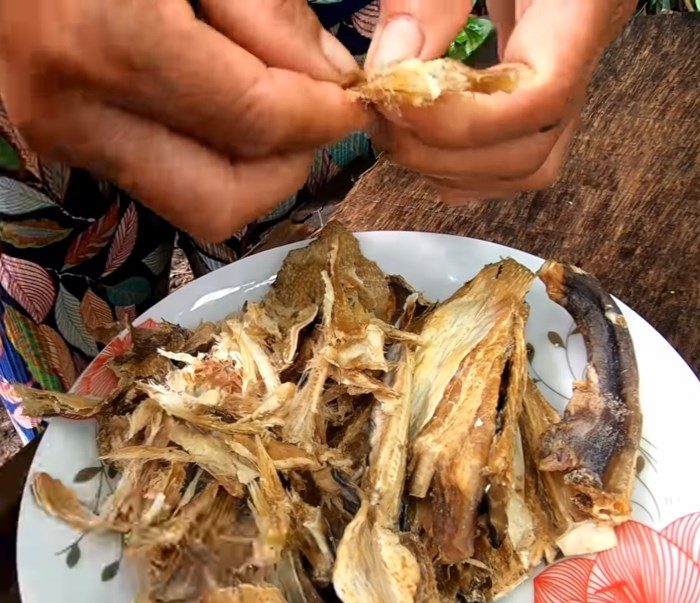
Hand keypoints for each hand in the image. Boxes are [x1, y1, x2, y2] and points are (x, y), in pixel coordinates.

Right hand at [0, 0, 369, 238]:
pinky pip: (163, 177)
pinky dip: (209, 155)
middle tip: (312, 113)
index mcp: (105, 41)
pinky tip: (218, 101)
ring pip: (193, 203)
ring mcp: (61, 137)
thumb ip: (266, 10)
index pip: (254, 120)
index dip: (320, 117)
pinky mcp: (62, 140)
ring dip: (250, 168)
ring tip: (268, 103)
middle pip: (224, 199)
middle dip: (286, 165)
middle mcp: (74, 113)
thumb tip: (330, 77)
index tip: (354, 102)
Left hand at [369, 0, 635, 203]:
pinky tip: (426, 147)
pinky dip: (469, 168)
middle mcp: (589, 43)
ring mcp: (573, 66)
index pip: (542, 96)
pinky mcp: (549, 76)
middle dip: (448, 153)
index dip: (464, 122)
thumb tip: (392, 72)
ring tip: (398, 132)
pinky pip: (522, 154)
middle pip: (534, 148)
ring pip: (531, 164)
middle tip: (384, 121)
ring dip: (454, 168)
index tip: (397, 103)